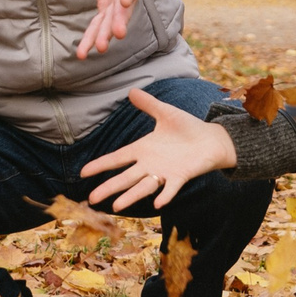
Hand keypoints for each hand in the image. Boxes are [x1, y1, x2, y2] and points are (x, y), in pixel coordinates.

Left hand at [78, 0, 145, 58]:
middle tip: (114, 36)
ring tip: (94, 51)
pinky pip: (98, 22)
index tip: (127, 0)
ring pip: (110, 19)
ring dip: (103, 34)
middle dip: (119, 20)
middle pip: (124, 6)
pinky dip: (91, 36)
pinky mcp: (106, 2)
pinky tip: (82, 53)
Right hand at [79, 88, 236, 211]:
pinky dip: (165, 195)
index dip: (101, 165)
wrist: (211, 139)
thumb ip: (148, 104)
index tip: (84, 173)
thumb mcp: (165, 113)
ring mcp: (164, 172)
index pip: (117, 158)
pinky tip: (158, 203)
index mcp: (143, 149)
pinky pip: (172, 188)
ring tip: (116, 206)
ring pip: (143, 186)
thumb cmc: (188, 127)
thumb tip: (131, 90)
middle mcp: (150, 164)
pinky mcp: (181, 176)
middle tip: (91, 200)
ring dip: (130, 196)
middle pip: (125, 177)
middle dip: (108, 187)